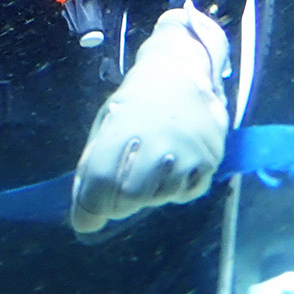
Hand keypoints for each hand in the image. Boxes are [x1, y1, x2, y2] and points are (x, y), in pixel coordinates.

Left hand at [71, 3, 230, 234]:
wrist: (183, 73)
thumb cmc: (137, 100)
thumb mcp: (106, 122)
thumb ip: (93, 164)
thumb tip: (83, 213)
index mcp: (121, 129)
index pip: (100, 180)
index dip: (89, 207)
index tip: (84, 220)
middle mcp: (155, 142)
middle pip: (130, 196)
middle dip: (117, 205)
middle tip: (114, 199)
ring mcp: (185, 152)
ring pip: (159, 198)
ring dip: (147, 195)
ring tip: (146, 170)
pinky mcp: (210, 160)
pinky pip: (186, 193)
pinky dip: (174, 190)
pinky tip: (170, 168)